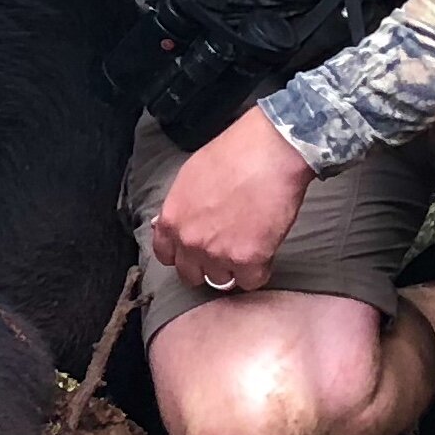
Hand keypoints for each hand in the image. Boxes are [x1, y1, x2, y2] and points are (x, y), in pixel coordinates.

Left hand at [149, 104, 312, 293]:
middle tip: (225, 249)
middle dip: (207, 265)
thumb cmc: (232, 156)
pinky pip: (251, 280)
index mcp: (172, 221)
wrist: (269, 153)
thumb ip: (179, 208)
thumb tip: (171, 223)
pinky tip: (265, 250)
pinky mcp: (248, 259)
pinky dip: (259, 270)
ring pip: (222, 279)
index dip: (182, 254)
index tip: (194, 250)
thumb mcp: (189, 179)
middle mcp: (189, 242)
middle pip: (192, 274)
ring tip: (248, 243)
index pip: (166, 256)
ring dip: (234, 267)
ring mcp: (218, 254)